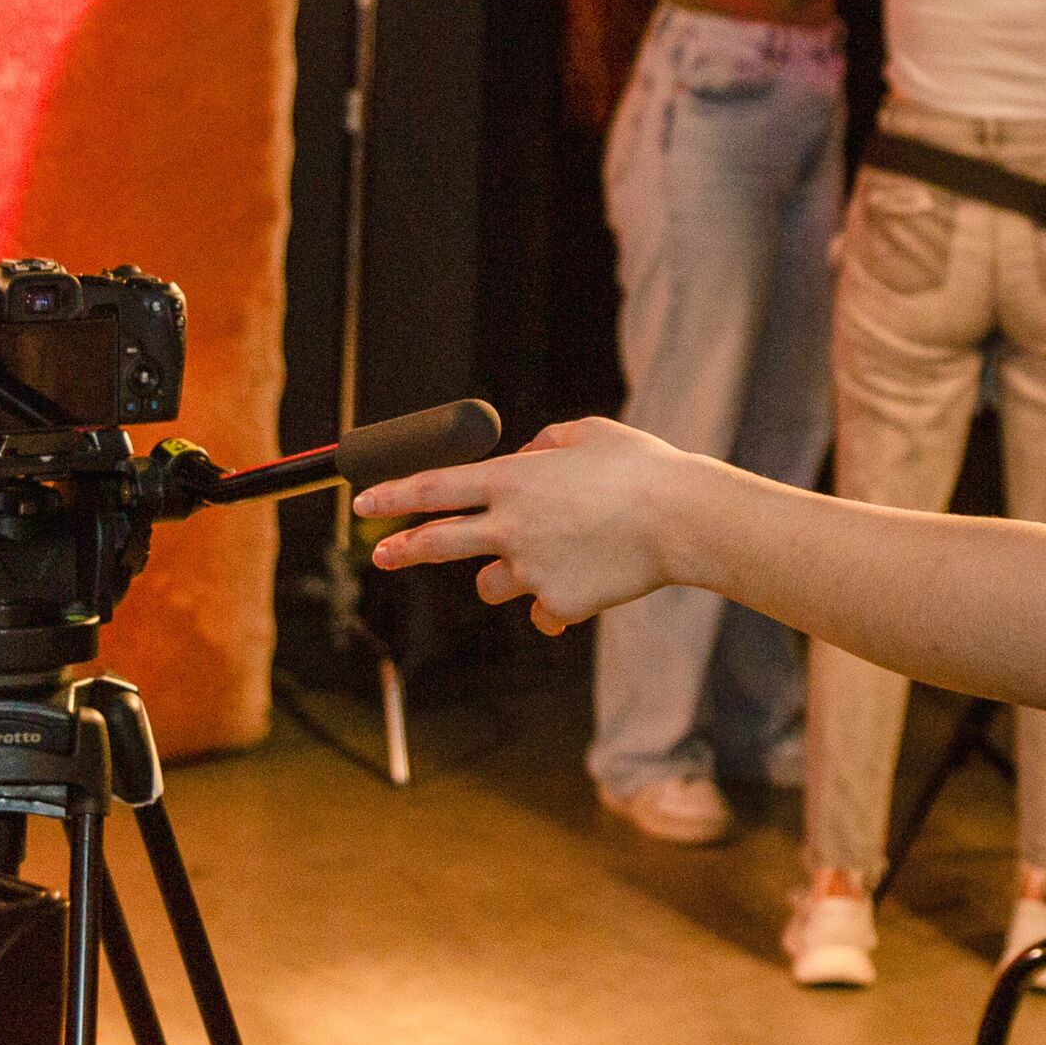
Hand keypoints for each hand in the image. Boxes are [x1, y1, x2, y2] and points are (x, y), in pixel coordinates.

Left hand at [361, 416, 696, 633]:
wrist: (682, 520)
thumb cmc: (640, 468)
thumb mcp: (588, 434)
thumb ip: (548, 443)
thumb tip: (530, 454)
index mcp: (512, 479)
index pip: (434, 488)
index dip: (392, 495)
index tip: (363, 503)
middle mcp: (510, 526)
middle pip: (438, 543)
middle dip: (402, 548)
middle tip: (381, 555)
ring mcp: (530, 570)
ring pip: (493, 584)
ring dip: (507, 573)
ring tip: (553, 555)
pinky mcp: (558, 605)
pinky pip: (543, 610)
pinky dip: (558, 599)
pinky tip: (591, 580)